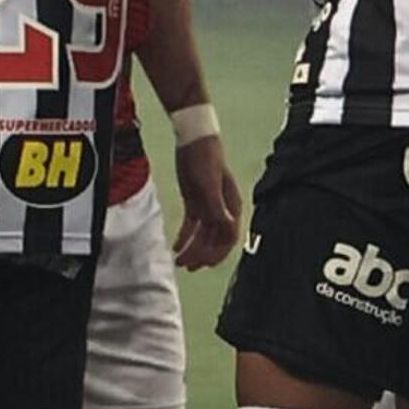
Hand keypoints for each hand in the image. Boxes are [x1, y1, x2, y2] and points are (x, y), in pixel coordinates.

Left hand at [170, 135, 242, 269]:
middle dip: (203, 255)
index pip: (229, 237)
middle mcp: (222, 210)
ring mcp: (208, 207)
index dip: (219, 252)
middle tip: (188, 267)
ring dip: (192, 249)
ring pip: (202, 235)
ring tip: (179, 261)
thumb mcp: (211, 184)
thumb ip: (218, 206)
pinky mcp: (195, 202)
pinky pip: (191, 226)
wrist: (194, 141)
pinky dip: (184, 238)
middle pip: (215, 239)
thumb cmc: (206, 159)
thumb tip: (229, 226)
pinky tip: (176, 247)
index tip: (205, 264)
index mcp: (232, 206)